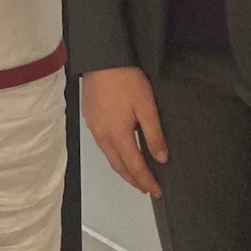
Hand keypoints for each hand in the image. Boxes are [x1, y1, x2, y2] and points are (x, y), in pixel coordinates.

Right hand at [82, 65, 167, 195]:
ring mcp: (94, 127)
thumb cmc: (127, 81)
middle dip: (133, 180)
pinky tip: (120, 151)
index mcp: (118, 136)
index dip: (146, 180)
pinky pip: (102, 145)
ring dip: (122, 168)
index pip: (135, 166)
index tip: (157, 191)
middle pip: (119, 166)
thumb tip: (161, 159)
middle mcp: (103, 136)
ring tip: (135, 174)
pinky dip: (114, 155)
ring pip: (109, 156)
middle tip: (146, 188)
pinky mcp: (89, 117)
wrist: (101, 59)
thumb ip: (154, 134)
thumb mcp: (146, 106)